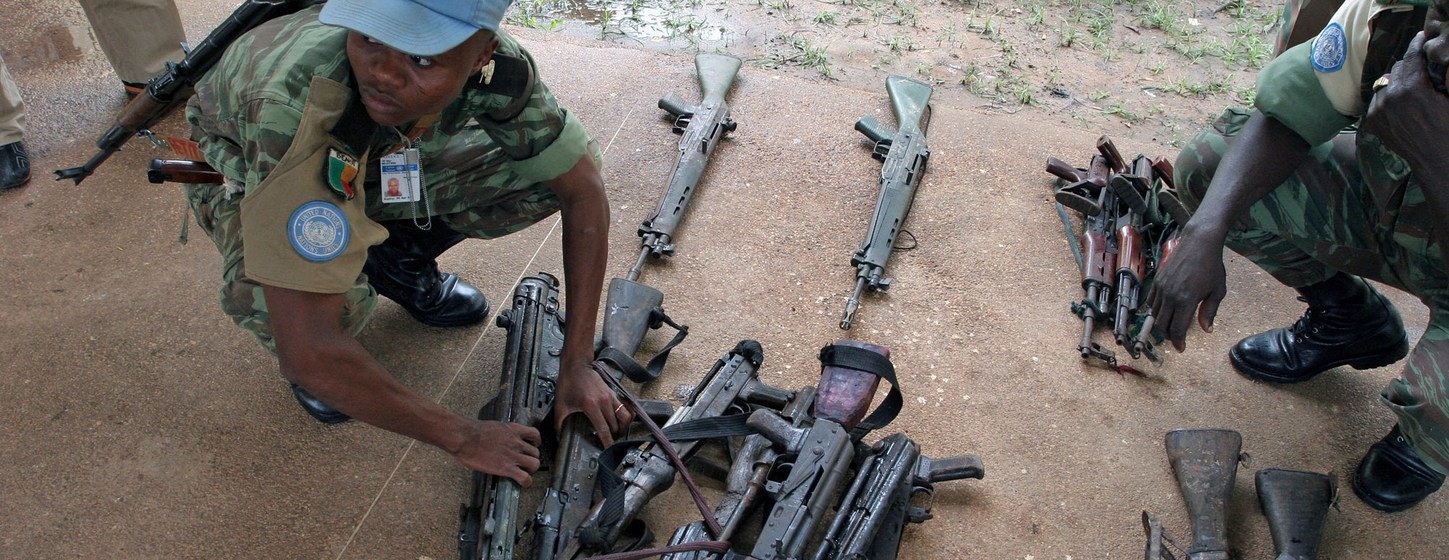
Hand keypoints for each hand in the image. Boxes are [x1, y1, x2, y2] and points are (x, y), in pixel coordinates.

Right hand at [452, 420, 541, 485]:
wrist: (466, 437)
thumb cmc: (473, 431)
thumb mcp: (494, 426)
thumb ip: (502, 433)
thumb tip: (501, 438)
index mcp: (513, 430)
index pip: (535, 434)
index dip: (536, 442)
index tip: (532, 445)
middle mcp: (516, 442)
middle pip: (536, 452)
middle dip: (532, 458)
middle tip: (525, 463)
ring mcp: (513, 455)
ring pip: (535, 464)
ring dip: (531, 470)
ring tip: (524, 472)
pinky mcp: (506, 468)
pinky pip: (525, 477)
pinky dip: (526, 482)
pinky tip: (523, 483)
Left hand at [553, 362, 631, 447]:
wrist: (576, 365)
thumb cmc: (568, 383)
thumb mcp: (560, 405)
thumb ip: (559, 423)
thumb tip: (558, 438)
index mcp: (591, 406)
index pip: (604, 429)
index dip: (607, 442)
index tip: (608, 451)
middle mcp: (604, 402)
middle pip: (616, 426)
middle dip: (614, 437)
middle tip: (609, 444)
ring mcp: (611, 396)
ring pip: (625, 416)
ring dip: (623, 427)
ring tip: (617, 433)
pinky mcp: (614, 392)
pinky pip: (625, 407)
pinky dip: (626, 416)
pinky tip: (620, 421)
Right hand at [1145, 227, 1227, 351]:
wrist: (1199, 242)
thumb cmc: (1212, 266)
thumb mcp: (1217, 290)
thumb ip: (1209, 312)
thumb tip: (1206, 330)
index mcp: (1186, 300)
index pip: (1177, 329)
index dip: (1178, 342)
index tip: (1181, 348)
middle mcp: (1170, 296)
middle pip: (1162, 325)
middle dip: (1168, 336)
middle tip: (1176, 339)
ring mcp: (1161, 288)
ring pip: (1154, 315)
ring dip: (1161, 324)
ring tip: (1170, 326)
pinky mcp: (1157, 281)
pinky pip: (1151, 302)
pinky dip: (1155, 311)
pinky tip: (1164, 312)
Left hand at [1361, 34, 1448, 171]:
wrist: (1437, 159)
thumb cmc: (1448, 127)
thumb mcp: (1448, 97)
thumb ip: (1436, 77)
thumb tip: (1432, 62)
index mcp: (1413, 88)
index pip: (1412, 57)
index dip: (1417, 45)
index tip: (1420, 37)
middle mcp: (1390, 97)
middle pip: (1398, 68)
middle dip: (1409, 64)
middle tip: (1418, 62)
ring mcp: (1378, 111)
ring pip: (1385, 83)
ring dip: (1396, 81)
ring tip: (1409, 85)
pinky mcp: (1372, 122)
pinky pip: (1377, 100)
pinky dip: (1386, 98)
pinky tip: (1398, 101)